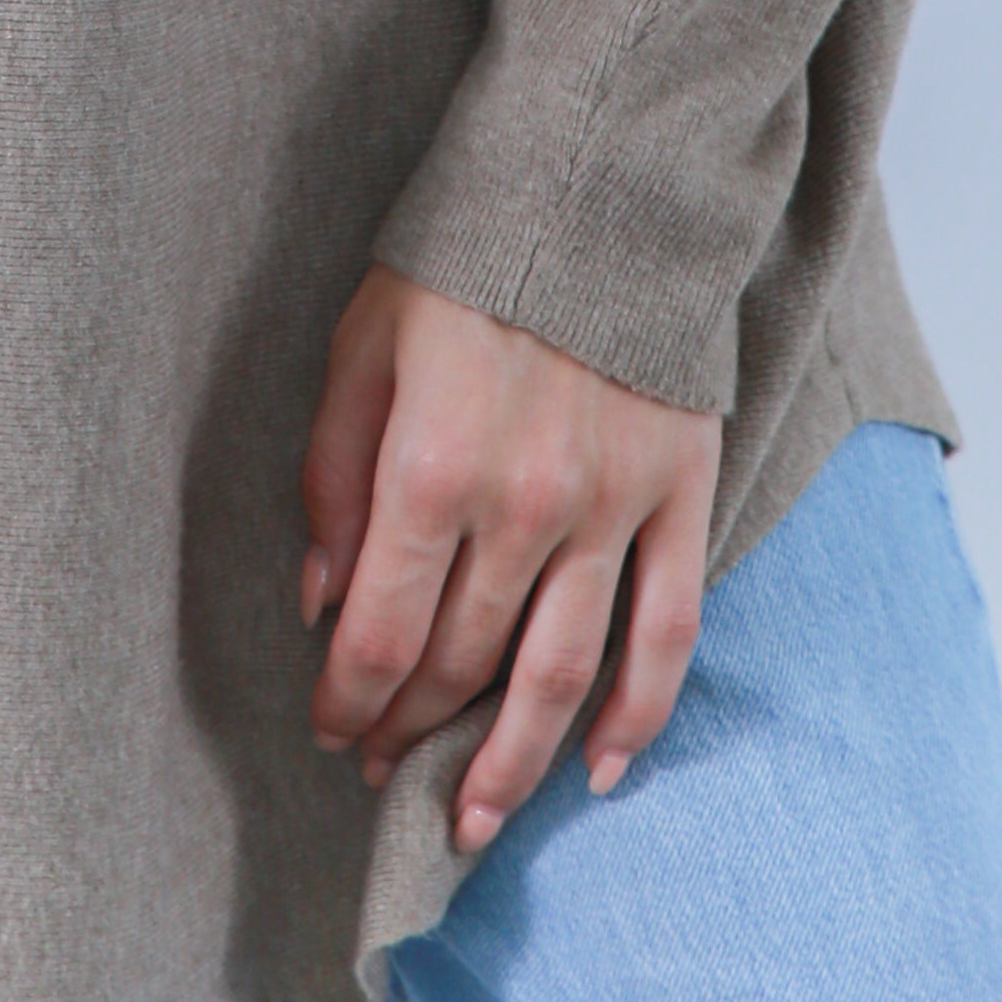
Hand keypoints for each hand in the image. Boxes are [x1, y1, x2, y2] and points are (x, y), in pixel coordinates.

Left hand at [299, 262, 719, 852]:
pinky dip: (636, 713)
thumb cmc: (462, 259)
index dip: (349, 698)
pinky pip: (665, 632)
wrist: (598, 180)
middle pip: (461, 662)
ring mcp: (612, 507)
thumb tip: (321, 599)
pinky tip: (601, 769)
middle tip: (383, 769)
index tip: (331, 730)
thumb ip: (333, 476)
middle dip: (411, 729)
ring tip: (476, 821)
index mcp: (432, 465)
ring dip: (512, 763)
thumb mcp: (362, 345)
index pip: (382, 632)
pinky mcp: (680, 496)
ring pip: (559, 673)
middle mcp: (523, 505)